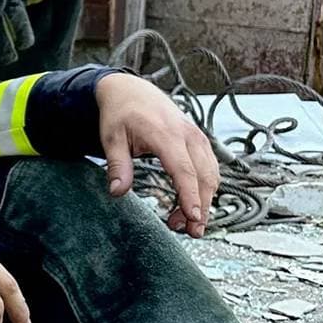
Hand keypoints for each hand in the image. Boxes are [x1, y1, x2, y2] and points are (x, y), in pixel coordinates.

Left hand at [97, 72, 217, 237]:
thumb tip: (117, 192)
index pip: (183, 170)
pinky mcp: (199, 141)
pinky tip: (192, 204)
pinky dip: (205, 187)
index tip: (193, 217)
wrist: (131, 90)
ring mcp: (197, 137)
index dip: (189, 196)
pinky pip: (209, 167)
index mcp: (166, 134)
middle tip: (190, 232)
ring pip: (211, 174)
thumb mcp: (111, 139)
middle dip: (201, 206)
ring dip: (204, 200)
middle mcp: (188, 135)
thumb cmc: (120, 114)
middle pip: (203, 176)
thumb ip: (117, 166)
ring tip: (187, 223)